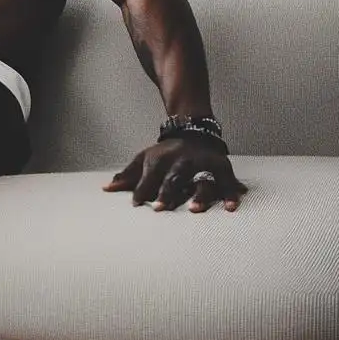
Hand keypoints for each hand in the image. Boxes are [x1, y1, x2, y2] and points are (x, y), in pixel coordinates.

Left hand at [103, 134, 247, 211]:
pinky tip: (232, 206)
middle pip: (174, 177)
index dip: (143, 189)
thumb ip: (128, 176)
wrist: (194, 129)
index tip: (137, 204)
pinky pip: (227, 179)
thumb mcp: (145, 159)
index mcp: (160, 159)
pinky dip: (231, 192)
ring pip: (201, 179)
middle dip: (168, 192)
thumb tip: (106, 189)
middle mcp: (181, 160)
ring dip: (199, 195)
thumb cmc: (165, 154)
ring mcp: (202, 163)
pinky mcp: (220, 165)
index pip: (149, 175)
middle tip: (161, 208)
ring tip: (195, 210)